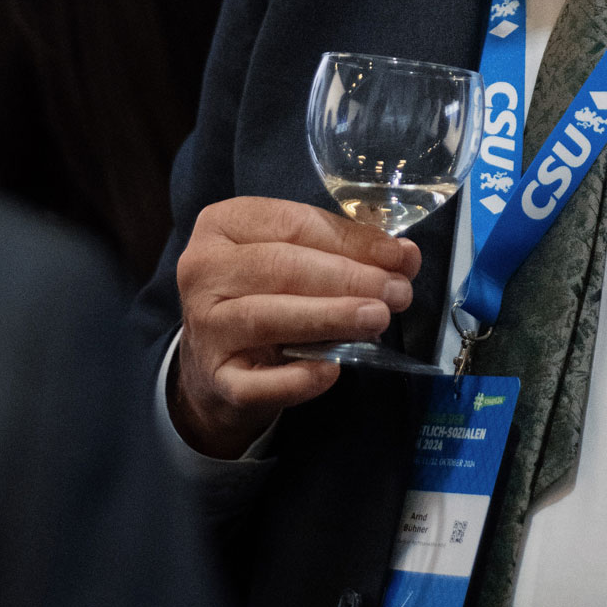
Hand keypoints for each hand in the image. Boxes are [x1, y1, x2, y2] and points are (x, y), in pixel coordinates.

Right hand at [172, 196, 420, 458]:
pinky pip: (257, 382)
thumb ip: (345, 250)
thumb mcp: (296, 256)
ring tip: (378, 318)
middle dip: (348, 278)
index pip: (294, 224)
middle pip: (283, 267)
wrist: (216, 364)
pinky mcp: (214, 379)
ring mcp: (204, 326)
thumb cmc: (264, 293)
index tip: (399, 255)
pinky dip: (298, 378)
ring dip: (331, 317)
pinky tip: (333, 370)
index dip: (350, 240)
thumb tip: (403, 254)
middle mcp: (203, 269)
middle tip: (397, 291)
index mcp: (223, 224)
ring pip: (268, 317)